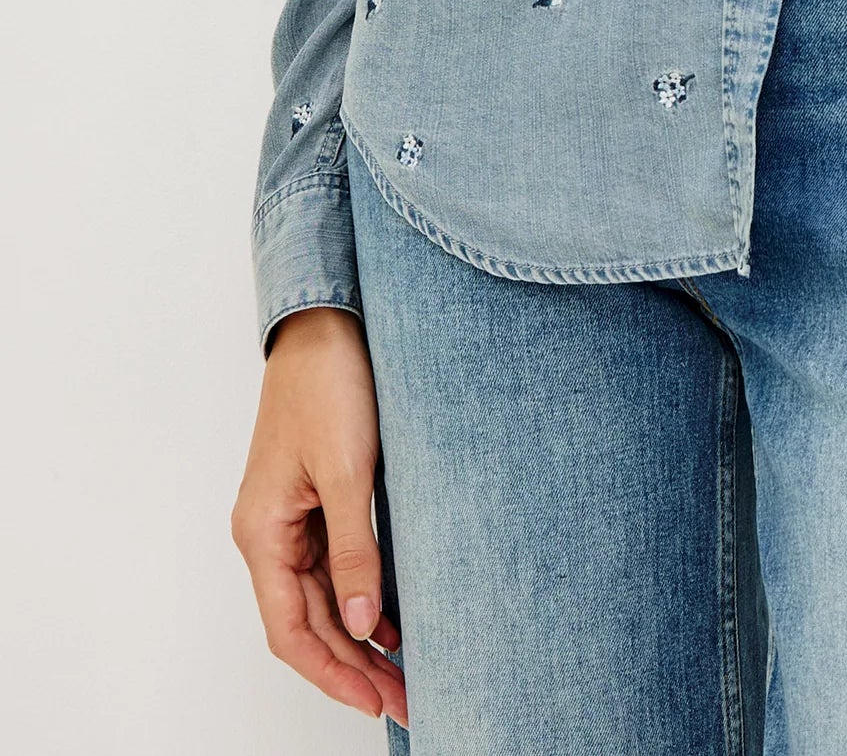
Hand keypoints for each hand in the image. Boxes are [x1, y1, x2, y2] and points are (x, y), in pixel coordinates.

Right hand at [230, 307, 408, 728]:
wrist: (325, 322)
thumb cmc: (328, 384)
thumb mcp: (348, 471)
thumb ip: (354, 550)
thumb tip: (361, 625)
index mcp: (262, 532)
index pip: (291, 630)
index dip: (332, 673)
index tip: (375, 701)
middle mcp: (268, 532)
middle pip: (307, 621)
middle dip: (353, 666)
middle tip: (406, 697)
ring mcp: (289, 516)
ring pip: (321, 598)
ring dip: (358, 637)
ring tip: (404, 671)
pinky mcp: (314, 498)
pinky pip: (332, 565)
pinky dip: (359, 596)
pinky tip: (391, 618)